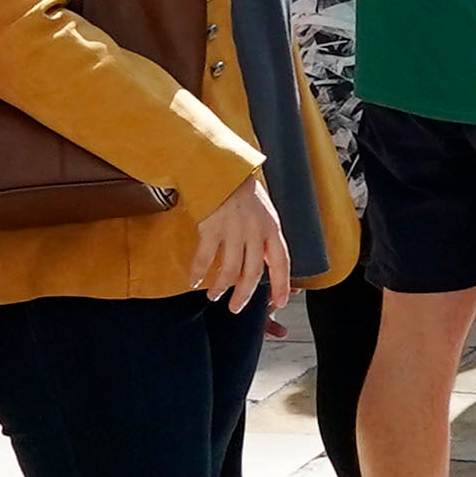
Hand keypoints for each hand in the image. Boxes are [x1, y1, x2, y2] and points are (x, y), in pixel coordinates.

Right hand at [191, 180, 287, 313]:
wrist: (220, 168)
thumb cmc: (241, 190)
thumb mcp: (264, 212)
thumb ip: (264, 236)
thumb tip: (265, 259)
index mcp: (272, 228)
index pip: (282, 263)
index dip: (281, 285)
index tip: (279, 303)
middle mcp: (255, 232)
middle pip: (253, 272)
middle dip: (244, 295)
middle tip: (236, 308)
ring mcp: (233, 231)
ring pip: (230, 270)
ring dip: (220, 287)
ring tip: (214, 297)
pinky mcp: (211, 228)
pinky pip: (205, 258)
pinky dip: (199, 272)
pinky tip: (194, 281)